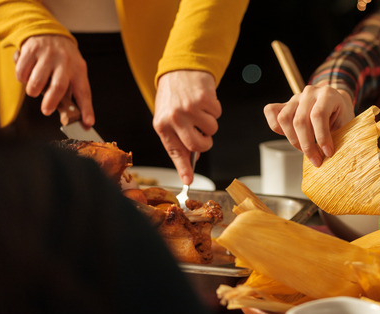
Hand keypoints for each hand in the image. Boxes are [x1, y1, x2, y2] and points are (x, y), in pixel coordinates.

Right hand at [15, 35, 93, 125]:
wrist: (49, 33)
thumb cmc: (63, 60)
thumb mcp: (73, 73)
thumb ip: (72, 95)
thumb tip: (77, 121)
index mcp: (78, 70)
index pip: (84, 92)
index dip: (86, 109)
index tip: (87, 122)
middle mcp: (64, 61)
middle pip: (58, 86)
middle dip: (51, 102)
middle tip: (46, 111)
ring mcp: (47, 55)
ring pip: (36, 81)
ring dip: (33, 91)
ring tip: (36, 89)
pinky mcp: (31, 50)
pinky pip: (22, 73)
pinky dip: (23, 78)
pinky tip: (28, 73)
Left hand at [153, 70, 220, 185]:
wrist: (181, 68)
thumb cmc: (174, 96)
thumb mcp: (168, 117)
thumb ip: (178, 137)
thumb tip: (192, 158)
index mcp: (162, 124)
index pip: (175, 151)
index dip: (183, 167)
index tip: (188, 180)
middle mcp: (174, 117)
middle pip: (198, 145)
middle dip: (206, 143)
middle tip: (203, 135)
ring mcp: (189, 108)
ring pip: (212, 130)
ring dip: (210, 123)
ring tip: (200, 110)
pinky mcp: (203, 98)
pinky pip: (217, 114)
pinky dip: (214, 109)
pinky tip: (204, 100)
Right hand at [264, 84, 354, 166]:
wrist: (337, 103)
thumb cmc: (341, 116)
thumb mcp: (346, 124)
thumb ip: (338, 136)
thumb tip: (328, 156)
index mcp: (328, 94)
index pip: (318, 115)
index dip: (321, 137)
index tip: (328, 153)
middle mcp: (310, 92)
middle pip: (300, 121)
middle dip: (307, 145)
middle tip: (316, 160)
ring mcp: (296, 97)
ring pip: (284, 119)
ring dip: (293, 140)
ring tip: (305, 150)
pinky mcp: (285, 103)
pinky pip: (271, 112)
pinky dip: (276, 128)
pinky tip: (290, 137)